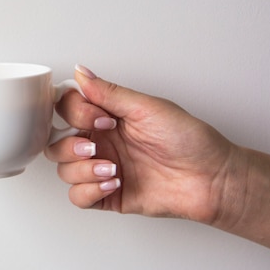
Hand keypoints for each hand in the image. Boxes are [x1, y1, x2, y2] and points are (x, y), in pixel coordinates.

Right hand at [45, 65, 235, 223]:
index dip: (75, 113)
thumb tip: (81, 71)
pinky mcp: (108, 195)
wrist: (212, 178)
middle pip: (56, 142)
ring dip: (82, 170)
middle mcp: (101, 142)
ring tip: (113, 169)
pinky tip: (114, 183)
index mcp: (107, 117)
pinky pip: (77, 197)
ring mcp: (102, 169)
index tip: (103, 119)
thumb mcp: (147, 108)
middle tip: (95, 147)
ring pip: (63, 170)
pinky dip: (89, 191)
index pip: (67, 109)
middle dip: (70, 146)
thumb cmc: (190, 140)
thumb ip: (109, 93)